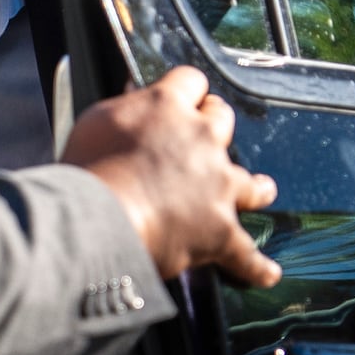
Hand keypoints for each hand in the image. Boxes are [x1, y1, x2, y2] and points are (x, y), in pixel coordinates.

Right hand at [63, 65, 280, 287]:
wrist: (96, 219)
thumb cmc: (87, 170)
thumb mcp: (95, 121)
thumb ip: (124, 109)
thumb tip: (134, 98)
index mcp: (167, 107)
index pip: (191, 81)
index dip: (188, 92)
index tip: (185, 99)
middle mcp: (201, 139)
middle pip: (223, 121)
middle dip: (216, 128)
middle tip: (209, 138)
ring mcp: (217, 185)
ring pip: (251, 183)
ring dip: (254, 187)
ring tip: (261, 190)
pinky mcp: (220, 230)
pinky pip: (247, 254)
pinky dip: (256, 266)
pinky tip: (267, 273)